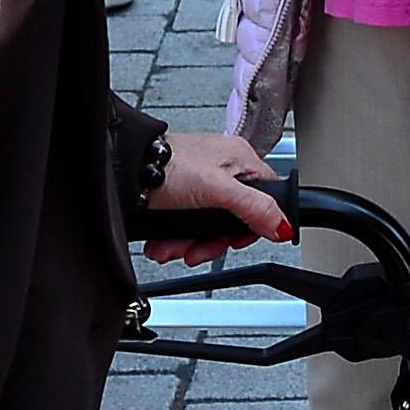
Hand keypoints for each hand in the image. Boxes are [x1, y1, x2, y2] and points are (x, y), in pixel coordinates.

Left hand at [148, 128, 290, 258]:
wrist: (126, 172)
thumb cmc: (168, 167)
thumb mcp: (218, 190)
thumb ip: (254, 208)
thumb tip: (283, 226)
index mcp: (240, 159)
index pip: (266, 198)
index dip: (252, 226)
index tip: (233, 242)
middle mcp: (222, 171)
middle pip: (233, 220)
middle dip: (211, 243)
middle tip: (198, 250)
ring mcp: (200, 185)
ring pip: (208, 227)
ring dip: (190, 245)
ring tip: (173, 249)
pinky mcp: (180, 197)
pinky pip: (187, 226)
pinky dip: (176, 240)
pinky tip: (164, 244)